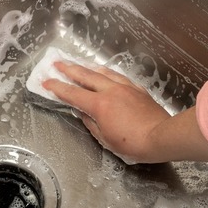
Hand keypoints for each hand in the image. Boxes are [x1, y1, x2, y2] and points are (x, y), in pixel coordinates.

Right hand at [42, 62, 207, 162]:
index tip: (46, 82)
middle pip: (86, 76)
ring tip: (79, 64)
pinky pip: (117, 76)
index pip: (73, 94)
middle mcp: (110, 91)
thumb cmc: (132, 143)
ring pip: (103, 72)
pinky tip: (104, 72)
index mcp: (99, 105)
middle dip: (69, 69)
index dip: (57, 88)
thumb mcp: (105, 138)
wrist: (161, 136)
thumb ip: (91, 123)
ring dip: (88, 68)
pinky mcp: (136, 89)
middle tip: (57, 63)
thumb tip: (83, 112)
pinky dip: (106, 72)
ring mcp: (125, 87)